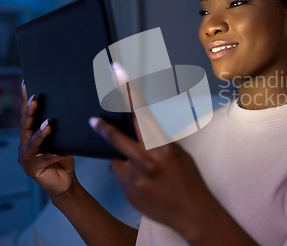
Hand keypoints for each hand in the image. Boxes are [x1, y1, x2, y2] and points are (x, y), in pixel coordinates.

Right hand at [18, 80, 75, 198]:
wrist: (66, 182)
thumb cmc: (63, 158)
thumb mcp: (62, 140)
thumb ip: (59, 128)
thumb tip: (69, 106)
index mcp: (29, 136)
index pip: (27, 115)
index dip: (26, 100)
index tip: (26, 84)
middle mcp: (24, 145)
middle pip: (25, 126)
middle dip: (30, 112)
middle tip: (36, 99)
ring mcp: (26, 158)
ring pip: (32, 142)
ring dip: (40, 133)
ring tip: (48, 124)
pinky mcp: (33, 169)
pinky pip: (45, 159)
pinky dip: (55, 154)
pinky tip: (62, 151)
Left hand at [89, 64, 219, 239]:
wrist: (192, 213)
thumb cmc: (189, 179)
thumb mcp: (178, 153)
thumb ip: (158, 141)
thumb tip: (142, 127)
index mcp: (163, 147)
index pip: (142, 113)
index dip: (128, 91)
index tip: (117, 72)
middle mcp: (147, 161)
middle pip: (116, 138)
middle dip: (103, 128)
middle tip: (93, 120)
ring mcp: (136, 180)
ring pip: (116, 161)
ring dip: (123, 161)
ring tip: (142, 172)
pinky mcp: (128, 193)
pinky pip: (120, 177)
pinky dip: (127, 177)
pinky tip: (143, 185)